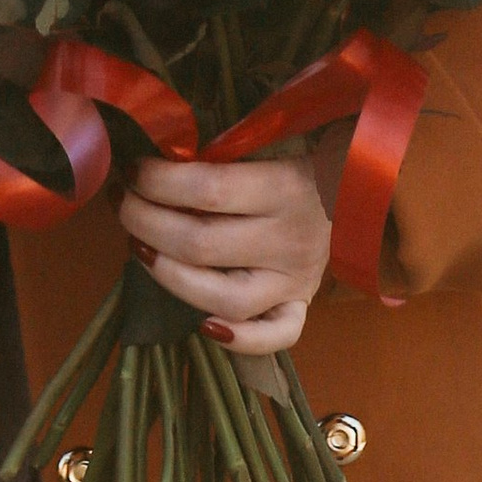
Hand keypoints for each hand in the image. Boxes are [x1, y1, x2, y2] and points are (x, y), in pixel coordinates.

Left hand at [116, 137, 343, 355]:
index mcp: (283, 186)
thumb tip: (154, 152)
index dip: (158, 181)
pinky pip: (275, 336)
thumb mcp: (267, 141)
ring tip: (138, 249)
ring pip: (225, 298)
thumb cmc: (298, 156)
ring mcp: (296, 280)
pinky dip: (238, 339)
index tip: (130, 169)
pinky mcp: (301, 306)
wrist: (360, 188)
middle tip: (121, 203)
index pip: (208, 189)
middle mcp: (289, 239)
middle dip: (145, 223)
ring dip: (168, 276)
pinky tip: (203, 325)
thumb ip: (222, 153)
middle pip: (202, 244)